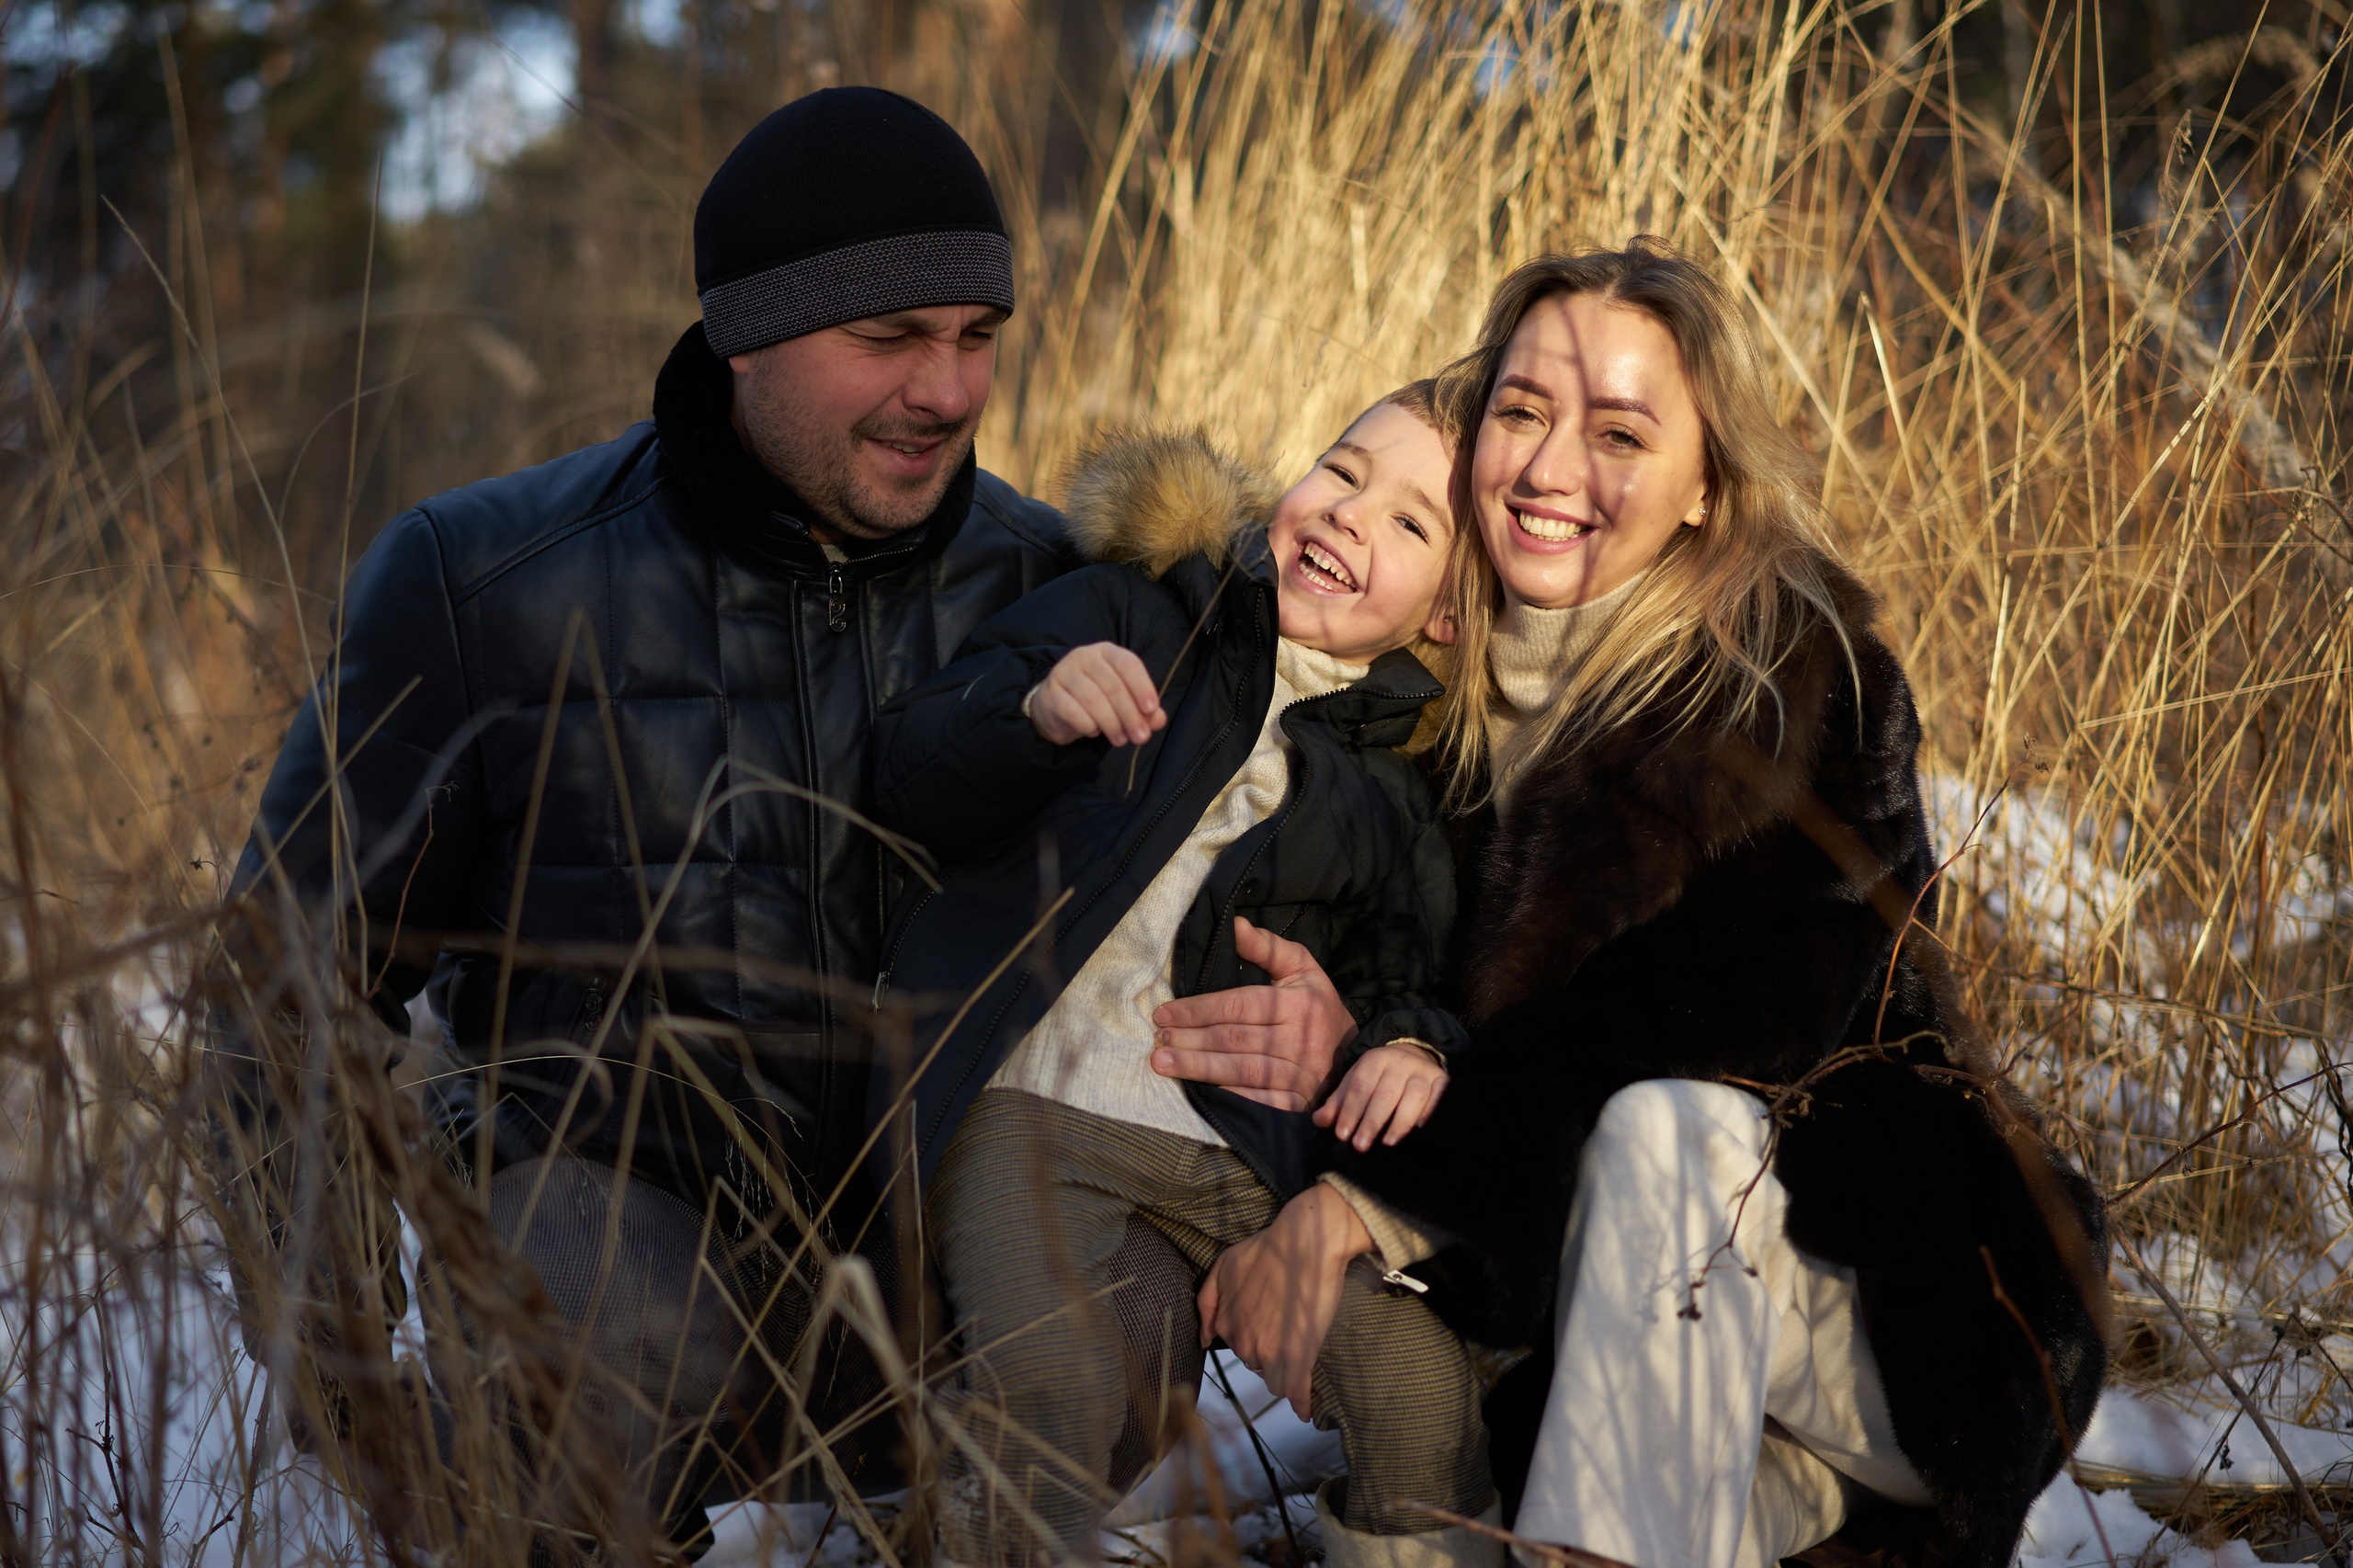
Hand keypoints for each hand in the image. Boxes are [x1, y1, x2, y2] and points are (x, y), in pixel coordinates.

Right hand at [1028, 642, 1164, 746]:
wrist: (1054, 707)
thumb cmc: (1095, 699)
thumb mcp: (1122, 700)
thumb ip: (1143, 709)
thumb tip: (1158, 719)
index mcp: (1107, 652)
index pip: (1128, 664)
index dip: (1142, 687)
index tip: (1151, 710)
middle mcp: (1084, 656)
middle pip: (1113, 685)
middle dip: (1130, 715)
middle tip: (1140, 737)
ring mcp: (1065, 673)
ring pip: (1094, 700)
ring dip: (1112, 724)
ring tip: (1120, 739)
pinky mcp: (1051, 694)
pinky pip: (1074, 712)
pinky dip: (1089, 726)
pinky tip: (1094, 731)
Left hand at [1150, 917, 1354, 1110]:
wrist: (1354, 1056)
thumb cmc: (1318, 1006)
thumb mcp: (1302, 969)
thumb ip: (1268, 947)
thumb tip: (1235, 925)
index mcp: (1299, 1003)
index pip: (1238, 1005)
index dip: (1198, 1009)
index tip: (1164, 1013)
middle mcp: (1301, 1039)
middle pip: (1235, 1039)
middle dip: (1191, 1039)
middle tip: (1157, 1040)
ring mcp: (1301, 1075)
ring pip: (1241, 1070)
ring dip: (1198, 1068)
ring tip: (1163, 1063)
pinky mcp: (1299, 1103)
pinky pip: (1258, 1100)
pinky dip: (1227, 1096)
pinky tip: (1198, 1091)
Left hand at [1198, 1185, 1373, 1419]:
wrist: (1305, 1242)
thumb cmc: (1267, 1250)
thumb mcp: (1223, 1267)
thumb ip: (1207, 1303)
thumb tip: (1204, 1339)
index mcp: (1226, 1325)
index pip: (1239, 1349)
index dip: (1258, 1339)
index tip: (1271, 1328)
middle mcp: (1243, 1343)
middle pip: (1258, 1365)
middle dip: (1271, 1354)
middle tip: (1289, 1331)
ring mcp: (1270, 1353)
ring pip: (1276, 1380)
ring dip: (1286, 1371)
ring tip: (1301, 1352)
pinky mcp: (1297, 1357)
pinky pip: (1295, 1391)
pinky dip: (1300, 1402)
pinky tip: (1305, 1411)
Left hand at [1313, 1043, 1447, 1151]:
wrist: (1414, 1058)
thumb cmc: (1379, 1079)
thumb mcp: (1356, 1084)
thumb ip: (1337, 1104)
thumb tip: (1318, 1121)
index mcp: (1375, 1059)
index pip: (1360, 1087)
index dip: (1350, 1111)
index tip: (1342, 1135)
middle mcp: (1400, 1062)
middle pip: (1385, 1094)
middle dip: (1371, 1122)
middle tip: (1360, 1146)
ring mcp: (1423, 1071)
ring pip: (1413, 1095)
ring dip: (1400, 1121)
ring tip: (1387, 1142)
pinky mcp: (1442, 1081)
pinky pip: (1439, 1097)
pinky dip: (1430, 1113)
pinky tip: (1419, 1130)